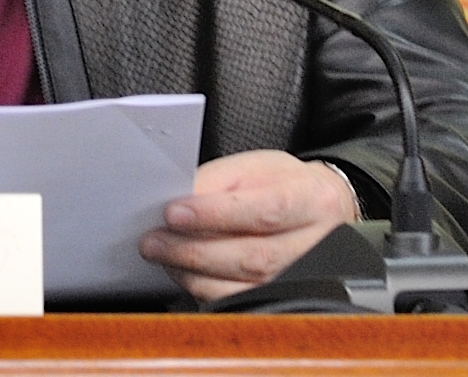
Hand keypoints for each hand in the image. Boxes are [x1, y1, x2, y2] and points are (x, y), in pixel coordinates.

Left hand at [138, 150, 358, 300]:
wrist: (315, 209)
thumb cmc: (281, 184)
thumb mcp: (253, 167)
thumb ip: (216, 181)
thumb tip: (176, 199)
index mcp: (309, 201)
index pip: (265, 211)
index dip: (217, 215)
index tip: (174, 212)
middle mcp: (309, 245)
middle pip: (251, 256)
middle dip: (193, 249)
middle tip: (153, 239)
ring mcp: (294, 278)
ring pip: (240, 286)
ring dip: (190, 272)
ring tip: (159, 252)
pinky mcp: (273, 297)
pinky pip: (233, 301)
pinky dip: (198, 287)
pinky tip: (178, 269)